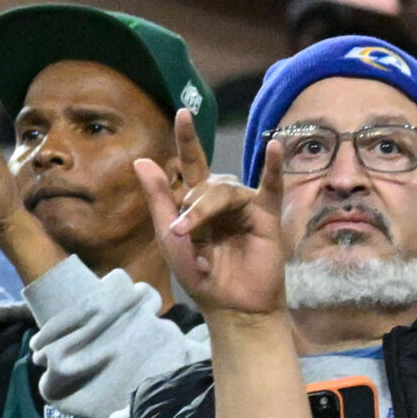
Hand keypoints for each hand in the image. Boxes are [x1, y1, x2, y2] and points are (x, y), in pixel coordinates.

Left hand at [138, 116, 286, 326]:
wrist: (229, 304)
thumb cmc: (199, 275)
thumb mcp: (170, 236)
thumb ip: (159, 198)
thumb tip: (142, 159)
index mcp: (195, 201)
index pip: (191, 164)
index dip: (187, 139)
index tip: (183, 112)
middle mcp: (221, 199)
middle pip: (207, 182)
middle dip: (192, 204)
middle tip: (183, 231)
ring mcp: (246, 205)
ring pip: (227, 189)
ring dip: (207, 209)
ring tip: (194, 234)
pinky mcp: (267, 216)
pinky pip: (271, 186)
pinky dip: (273, 167)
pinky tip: (274, 146)